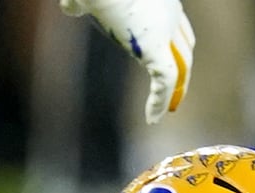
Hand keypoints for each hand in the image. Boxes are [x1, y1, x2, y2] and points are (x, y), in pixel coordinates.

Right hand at [59, 0, 193, 123]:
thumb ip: (81, 2)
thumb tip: (69, 7)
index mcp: (158, 1)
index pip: (177, 27)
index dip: (176, 47)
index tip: (169, 61)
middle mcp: (168, 12)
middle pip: (184, 47)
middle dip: (183, 72)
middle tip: (175, 96)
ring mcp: (165, 28)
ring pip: (180, 66)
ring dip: (173, 91)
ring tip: (164, 112)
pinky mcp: (155, 45)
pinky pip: (164, 79)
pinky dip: (160, 100)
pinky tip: (153, 118)